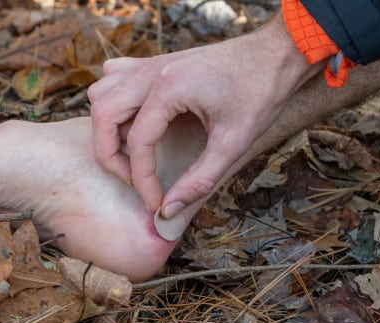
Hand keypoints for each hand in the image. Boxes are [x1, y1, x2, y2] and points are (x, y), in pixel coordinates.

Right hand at [88, 17, 320, 217]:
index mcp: (169, 88)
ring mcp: (152, 64)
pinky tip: (131, 120)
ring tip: (131, 153)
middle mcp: (152, 72)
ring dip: (108, 127)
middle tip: (134, 180)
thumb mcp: (234, 142)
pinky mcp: (157, 64)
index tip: (154, 203)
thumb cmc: (260, 91)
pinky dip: (114, 101)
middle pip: (103, 115)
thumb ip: (199, 180)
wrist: (277, 54)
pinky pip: (116, 78)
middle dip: (110, 155)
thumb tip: (170, 211)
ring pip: (102, 94)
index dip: (141, 180)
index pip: (137, 142)